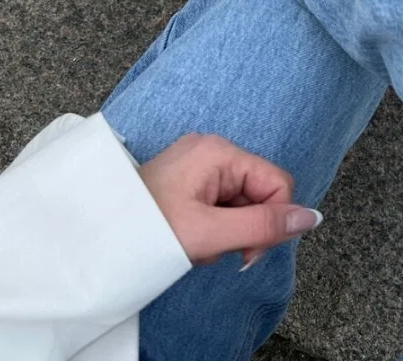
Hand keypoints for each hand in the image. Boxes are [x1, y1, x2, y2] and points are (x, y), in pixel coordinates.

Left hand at [139, 133, 321, 269]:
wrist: (90, 242)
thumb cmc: (144, 231)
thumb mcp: (209, 233)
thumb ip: (263, 226)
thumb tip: (312, 218)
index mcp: (220, 152)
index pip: (277, 183)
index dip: (272, 220)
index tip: (247, 252)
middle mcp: (212, 149)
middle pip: (258, 191)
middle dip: (244, 227)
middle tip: (216, 250)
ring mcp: (199, 163)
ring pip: (240, 201)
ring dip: (227, 230)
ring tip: (196, 245)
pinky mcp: (188, 178)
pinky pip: (220, 202)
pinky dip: (212, 226)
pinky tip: (190, 238)